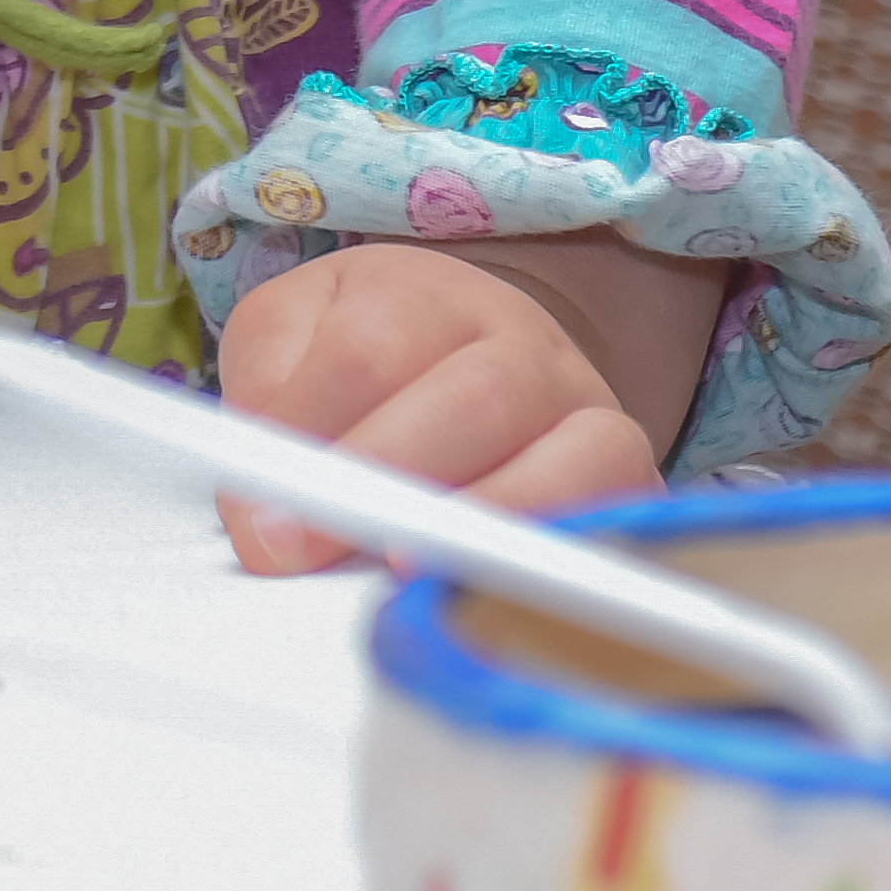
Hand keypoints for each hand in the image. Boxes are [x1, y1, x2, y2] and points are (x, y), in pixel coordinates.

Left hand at [203, 243, 657, 570]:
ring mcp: (593, 415)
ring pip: (568, 460)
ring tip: (404, 569)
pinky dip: (555, 560)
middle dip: (386, 479)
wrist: (478, 358)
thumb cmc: (368, 356)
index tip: (259, 513)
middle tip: (308, 550)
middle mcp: (526, 347)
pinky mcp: (632, 490)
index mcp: (428, 295)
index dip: (310, 429)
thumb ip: (265, 398)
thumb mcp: (289, 340)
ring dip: (482, 521)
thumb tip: (265, 515)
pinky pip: (617, 522)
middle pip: (473, 399)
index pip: (371, 348)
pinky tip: (489, 594)